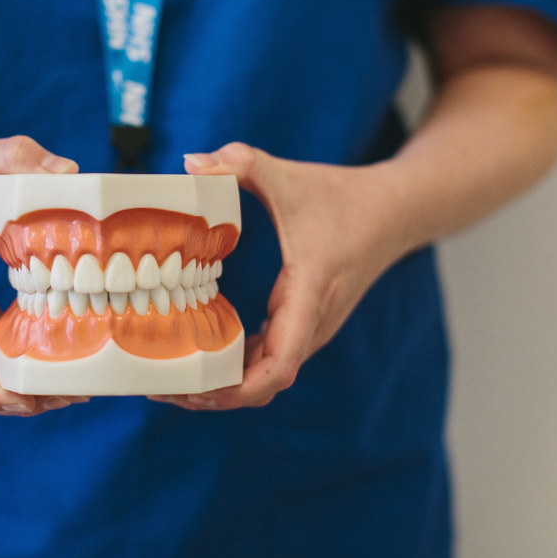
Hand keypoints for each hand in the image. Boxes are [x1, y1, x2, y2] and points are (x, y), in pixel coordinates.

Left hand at [150, 143, 409, 409]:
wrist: (394, 211)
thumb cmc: (342, 196)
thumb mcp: (287, 175)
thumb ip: (240, 162)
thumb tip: (190, 162)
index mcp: (308, 294)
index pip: (280, 365)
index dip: (238, 387)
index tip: (198, 391)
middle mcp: (312, 324)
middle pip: (264, 384)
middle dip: (215, 395)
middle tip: (162, 390)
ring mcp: (310, 329)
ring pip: (265, 377)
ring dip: (223, 387)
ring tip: (171, 384)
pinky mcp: (304, 325)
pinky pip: (269, 360)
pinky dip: (237, 369)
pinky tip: (199, 359)